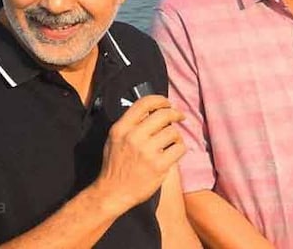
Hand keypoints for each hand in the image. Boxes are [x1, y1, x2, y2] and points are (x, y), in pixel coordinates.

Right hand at [93, 95, 184, 214]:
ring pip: (173, 131)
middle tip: (180, 117)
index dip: (160, 100)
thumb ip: (130, 124)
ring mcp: (146, 152)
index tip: (168, 104)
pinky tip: (173, 152)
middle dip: (175, 113)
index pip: (144, 103)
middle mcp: (133, 137)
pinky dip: (179, 149)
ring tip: (171, 142)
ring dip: (176, 135)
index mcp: (121, 129)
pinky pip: (179, 148)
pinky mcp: (159, 165)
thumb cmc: (115, 165)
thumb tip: (153, 110)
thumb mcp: (115, 139)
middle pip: (163, 114)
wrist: (113, 193)